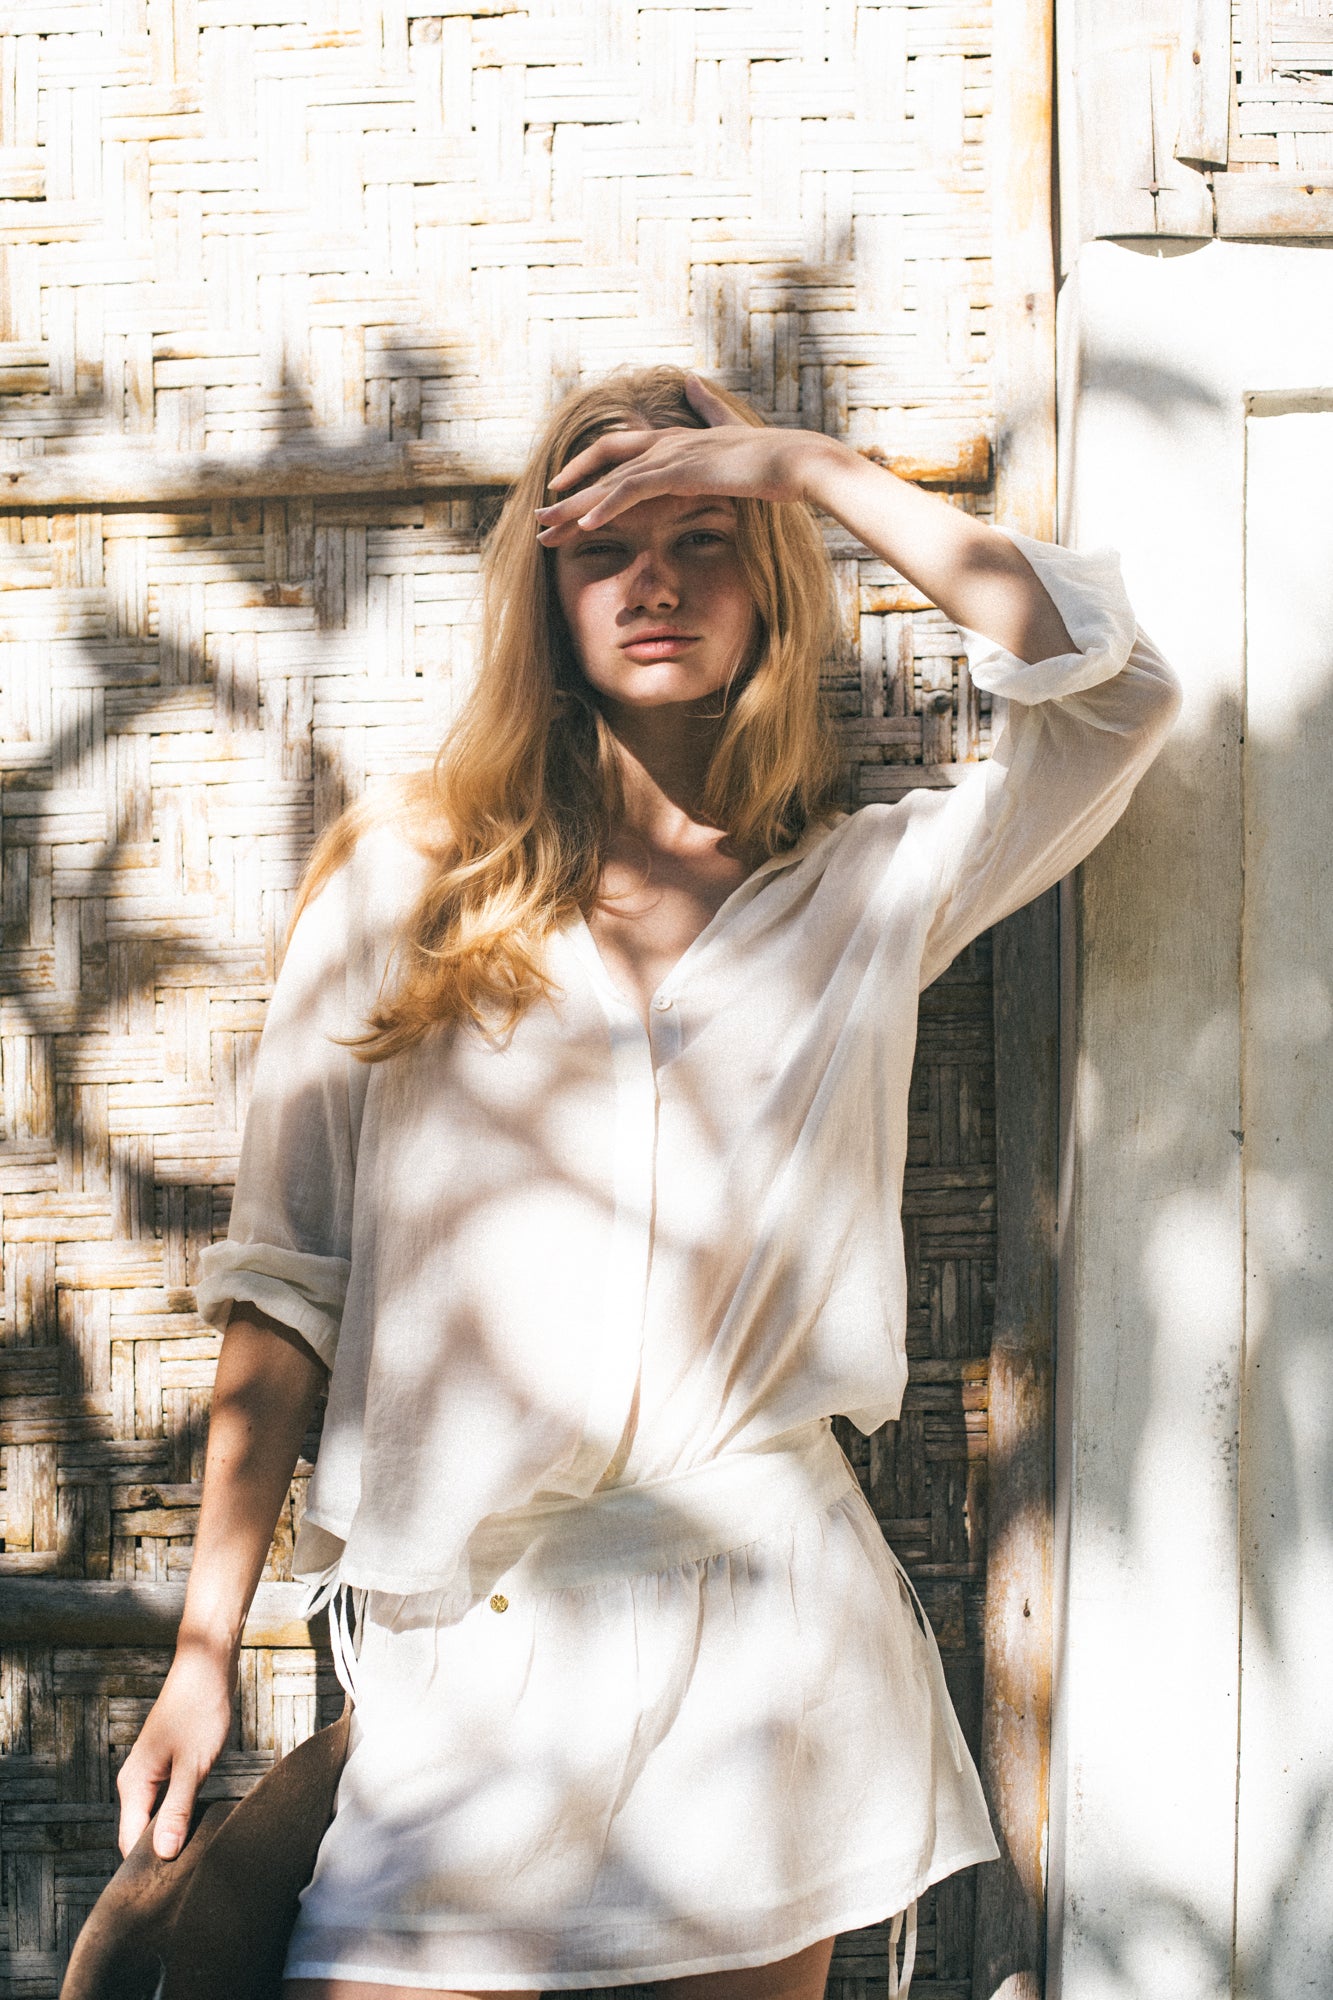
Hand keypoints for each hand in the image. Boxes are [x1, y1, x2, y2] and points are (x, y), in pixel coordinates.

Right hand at [115, 1641, 235, 1858]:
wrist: (206, 1667)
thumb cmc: (199, 1710)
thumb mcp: (192, 1765)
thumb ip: (178, 1810)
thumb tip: (163, 1855)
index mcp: (134, 1785)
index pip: (130, 1843)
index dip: (146, 1868)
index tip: (166, 1894)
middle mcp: (136, 1782)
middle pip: (141, 1833)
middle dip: (160, 1854)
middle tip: (187, 1879)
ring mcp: (152, 1773)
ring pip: (157, 1818)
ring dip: (172, 1833)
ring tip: (195, 1857)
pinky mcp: (169, 1765)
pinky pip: (169, 1801)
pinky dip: (181, 1814)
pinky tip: (199, 1824)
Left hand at [534, 375, 845, 545]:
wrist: (801, 461)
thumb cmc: (774, 458)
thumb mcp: (732, 434)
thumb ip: (707, 410)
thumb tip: (690, 379)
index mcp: (675, 438)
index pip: (618, 451)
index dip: (586, 469)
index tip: (560, 490)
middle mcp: (667, 442)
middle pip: (603, 464)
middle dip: (567, 494)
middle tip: (537, 520)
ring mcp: (673, 455)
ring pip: (611, 481)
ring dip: (575, 508)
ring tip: (545, 530)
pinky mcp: (683, 471)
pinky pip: (634, 490)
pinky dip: (607, 507)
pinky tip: (586, 527)